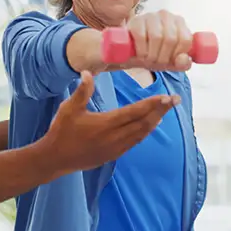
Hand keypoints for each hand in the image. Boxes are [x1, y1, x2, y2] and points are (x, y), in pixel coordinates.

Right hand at [40, 71, 178, 173]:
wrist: (55, 158)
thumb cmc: (61, 131)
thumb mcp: (69, 108)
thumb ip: (82, 91)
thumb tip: (88, 72)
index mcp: (106, 123)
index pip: (135, 112)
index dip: (153, 103)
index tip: (167, 96)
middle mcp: (115, 137)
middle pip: (144, 122)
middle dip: (161, 110)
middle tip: (175, 100)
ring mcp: (116, 148)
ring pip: (142, 133)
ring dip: (155, 121)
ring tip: (165, 110)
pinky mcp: (113, 155)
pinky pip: (135, 142)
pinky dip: (145, 132)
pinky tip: (150, 126)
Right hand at [123, 10, 192, 70]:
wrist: (132, 51)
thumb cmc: (154, 53)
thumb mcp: (172, 62)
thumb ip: (183, 63)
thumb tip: (183, 59)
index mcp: (179, 23)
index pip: (185, 39)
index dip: (178, 54)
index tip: (171, 59)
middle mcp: (166, 16)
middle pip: (171, 39)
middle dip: (163, 57)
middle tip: (157, 61)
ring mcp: (151, 16)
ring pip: (157, 37)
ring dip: (152, 55)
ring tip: (148, 58)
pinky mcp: (136, 21)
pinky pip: (141, 36)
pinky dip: (141, 50)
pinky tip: (141, 54)